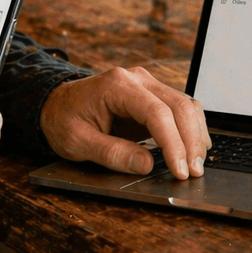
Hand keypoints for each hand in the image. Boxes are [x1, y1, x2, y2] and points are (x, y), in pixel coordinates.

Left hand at [39, 66, 210, 179]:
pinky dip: (190, 129)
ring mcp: (147, 85)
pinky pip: (180, 109)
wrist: (55, 104)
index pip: (157, 113)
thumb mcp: (77, 142)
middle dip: (191, 142)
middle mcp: (137, 79)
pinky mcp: (152, 96)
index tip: (180, 170)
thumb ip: (112, 153)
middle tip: (194, 173)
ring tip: (196, 165)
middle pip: (179, 106)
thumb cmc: (63, 120)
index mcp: (117, 85)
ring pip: (186, 106)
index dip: (173, 144)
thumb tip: (147, 165)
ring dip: (195, 136)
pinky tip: (193, 149)